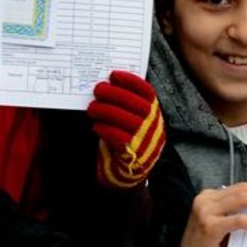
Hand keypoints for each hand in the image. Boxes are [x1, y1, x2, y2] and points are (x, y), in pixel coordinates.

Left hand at [87, 71, 166, 188]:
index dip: (131, 81)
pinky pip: (119, 138)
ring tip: (92, 108)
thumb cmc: (128, 138)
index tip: (114, 74)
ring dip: (107, 111)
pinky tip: (97, 126)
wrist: (131, 172)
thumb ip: (126, 103)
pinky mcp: (134, 154)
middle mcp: (153, 125)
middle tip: (98, 89)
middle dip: (115, 94)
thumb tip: (106, 84)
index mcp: (154, 112)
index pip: (147, 92)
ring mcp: (146, 140)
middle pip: (137, 105)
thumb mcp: (133, 118)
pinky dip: (106, 130)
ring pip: (128, 121)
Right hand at [180, 183, 246, 246]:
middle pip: (242, 190)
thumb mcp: (223, 224)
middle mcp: (207, 200)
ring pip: (240, 199)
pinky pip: (237, 220)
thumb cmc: (206, 245)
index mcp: (210, 197)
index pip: (240, 187)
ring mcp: (206, 212)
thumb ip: (238, 214)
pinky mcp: (209, 226)